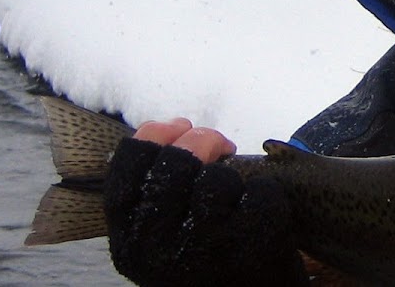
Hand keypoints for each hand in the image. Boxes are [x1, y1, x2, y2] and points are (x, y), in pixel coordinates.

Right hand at [103, 118, 305, 286]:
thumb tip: (172, 127)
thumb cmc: (204, 267)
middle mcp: (158, 249)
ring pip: (217, 178)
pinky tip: (259, 210)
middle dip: (204, 141)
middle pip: (175, 161)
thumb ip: (151, 194)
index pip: (130, 164)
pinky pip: (259, 192)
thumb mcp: (159, 241)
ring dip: (232, 175)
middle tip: (221, 146)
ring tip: (236, 196)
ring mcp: (205, 250)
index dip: (156, 134)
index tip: (180, 127)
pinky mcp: (250, 248)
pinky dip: (265, 193)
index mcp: (128, 244)